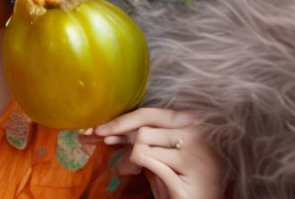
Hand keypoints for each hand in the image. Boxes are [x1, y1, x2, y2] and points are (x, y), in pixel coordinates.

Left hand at [80, 108, 224, 198]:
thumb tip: (106, 131)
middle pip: (142, 129)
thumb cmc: (178, 179)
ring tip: (126, 170)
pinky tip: (133, 173)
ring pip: (141, 145)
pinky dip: (137, 168)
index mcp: (189, 121)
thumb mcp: (159, 154)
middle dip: (117, 135)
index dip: (121, 121)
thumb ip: (140, 139)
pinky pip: (148, 160)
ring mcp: (194, 149)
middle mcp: (195, 131)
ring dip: (128, 159)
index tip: (99, 128)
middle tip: (100, 139)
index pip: (148, 114)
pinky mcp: (189, 168)